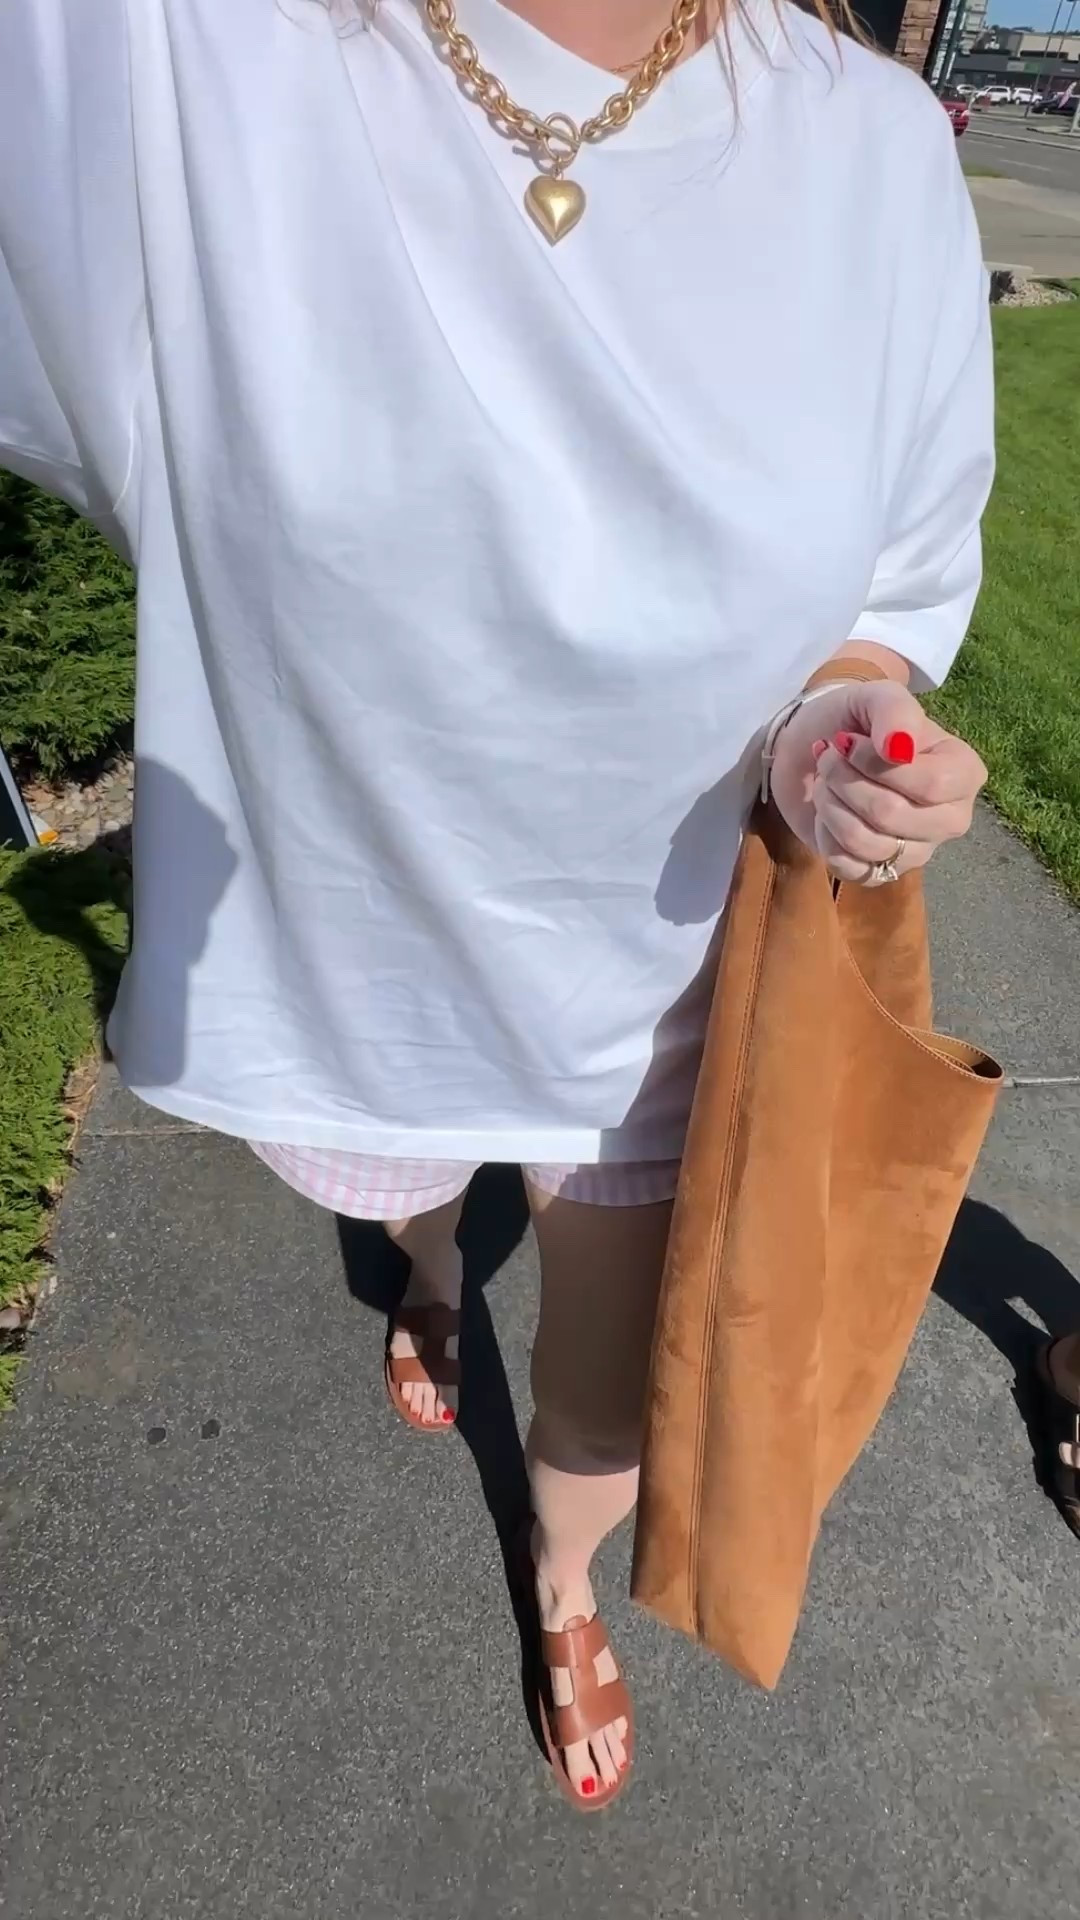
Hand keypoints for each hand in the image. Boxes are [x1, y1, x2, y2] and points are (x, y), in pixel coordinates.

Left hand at [769, 679, 986, 884]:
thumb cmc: (854, 721)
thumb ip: (894, 710)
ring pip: (865, 842)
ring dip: (831, 804)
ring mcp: (916, 852)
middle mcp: (950, 818)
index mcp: (964, 773)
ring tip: (826, 781)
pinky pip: (847, 866)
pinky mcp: (879, 874)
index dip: (878, 765)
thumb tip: (900, 749)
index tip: (847, 740)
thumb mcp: (876, 697)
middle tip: (828, 757)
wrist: (813, 749)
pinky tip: (827, 812)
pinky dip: (824, 834)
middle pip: (893, 816)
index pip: (931, 784)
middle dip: (846, 782)